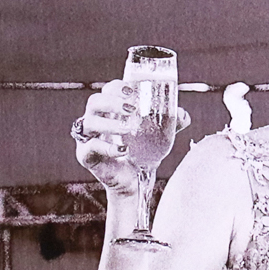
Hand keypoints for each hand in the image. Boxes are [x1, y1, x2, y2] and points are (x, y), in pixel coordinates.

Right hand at [72, 81, 190, 195]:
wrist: (134, 182)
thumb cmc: (142, 154)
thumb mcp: (159, 136)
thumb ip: (171, 123)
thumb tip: (183, 114)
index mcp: (110, 111)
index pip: (107, 91)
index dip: (117, 87)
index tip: (132, 92)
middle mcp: (96, 121)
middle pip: (94, 102)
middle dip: (112, 102)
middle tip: (131, 109)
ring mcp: (88, 138)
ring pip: (89, 123)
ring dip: (109, 124)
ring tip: (128, 129)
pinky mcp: (86, 155)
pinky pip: (91, 147)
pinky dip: (107, 147)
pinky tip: (124, 150)